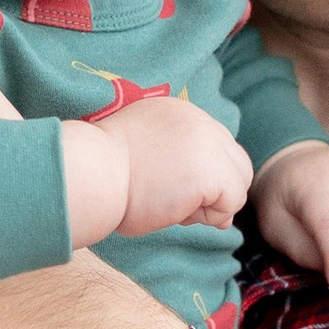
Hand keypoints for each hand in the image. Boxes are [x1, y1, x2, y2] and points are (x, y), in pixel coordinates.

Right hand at [102, 94, 251, 236]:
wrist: (89, 174)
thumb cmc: (101, 175)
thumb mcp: (142, 157)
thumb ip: (179, 168)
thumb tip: (223, 216)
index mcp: (178, 112)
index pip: (213, 147)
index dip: (199, 176)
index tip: (167, 187)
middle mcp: (198, 119)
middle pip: (235, 162)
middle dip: (213, 190)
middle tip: (175, 201)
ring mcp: (208, 142)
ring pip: (238, 182)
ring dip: (209, 203)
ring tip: (172, 204)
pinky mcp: (212, 169)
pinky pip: (232, 202)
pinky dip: (208, 216)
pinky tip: (176, 210)